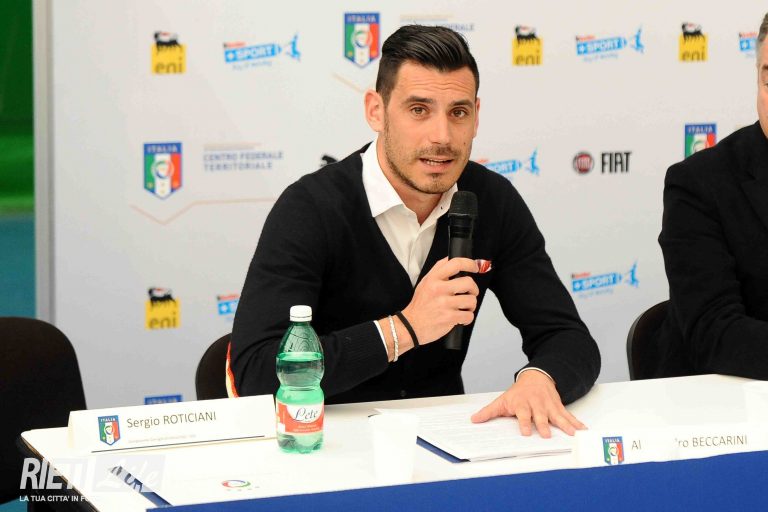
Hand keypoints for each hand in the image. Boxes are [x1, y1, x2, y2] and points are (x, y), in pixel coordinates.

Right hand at [400, 257, 478, 346]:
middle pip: (468, 282)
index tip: (474, 267)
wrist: (411, 326)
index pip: (456, 263)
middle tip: (470, 293)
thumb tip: (451, 260)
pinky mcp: (449, 317)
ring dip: (471, 305)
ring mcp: (444, 304)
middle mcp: (438, 289)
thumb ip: (438, 271)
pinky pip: (469, 315)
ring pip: (471, 300)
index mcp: (433, 279)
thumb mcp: (424, 283)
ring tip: (464, 308)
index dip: (469, 264)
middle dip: (473, 289)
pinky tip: (460, 318)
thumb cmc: (420, 305)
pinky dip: (467, 318)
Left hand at [470, 370, 585, 437]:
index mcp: (522, 404)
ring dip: (565, 425)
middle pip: (540, 416)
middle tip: (546, 434)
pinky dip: (576, 422)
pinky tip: (583, 429)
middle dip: (543, 425)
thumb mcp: (502, 400)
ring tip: (572, 433)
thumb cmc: (518, 393)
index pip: (523, 415)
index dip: (523, 423)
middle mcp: (536, 404)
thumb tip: (474, 420)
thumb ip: (489, 412)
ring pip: (557, 416)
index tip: (525, 432)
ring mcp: (549, 405)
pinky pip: (568, 415)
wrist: (535, 377)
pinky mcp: (558, 406)